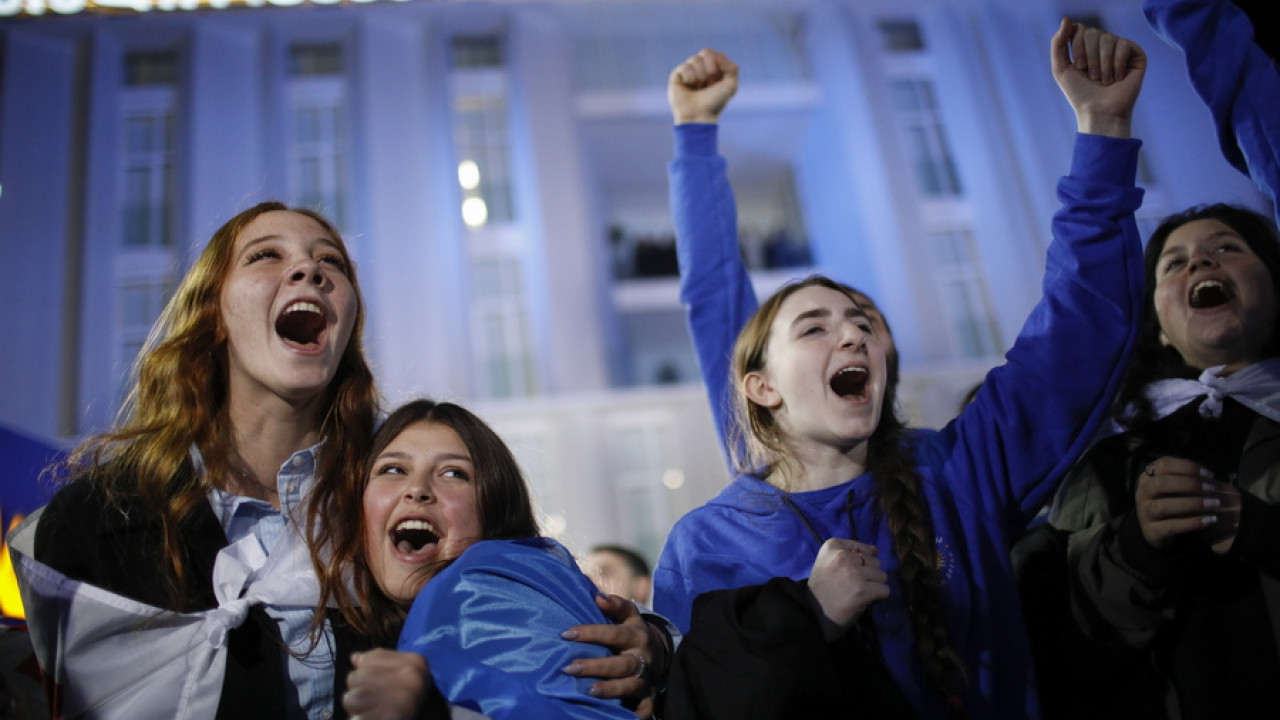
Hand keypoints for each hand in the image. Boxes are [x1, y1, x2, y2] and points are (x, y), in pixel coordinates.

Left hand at [342, 649, 431, 719]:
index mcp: (416, 662)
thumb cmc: (410, 702)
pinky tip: (370, 718)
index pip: (366, 659)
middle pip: (356, 677)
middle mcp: (412, 678)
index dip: (367, 674)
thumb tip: (355, 658)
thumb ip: (379, 664)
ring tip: (374, 712)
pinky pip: (358, 719)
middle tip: (378, 703)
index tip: (382, 686)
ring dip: (357, 709)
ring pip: (352, 698)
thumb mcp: (402, 677)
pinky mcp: (394, 718)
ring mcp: (404, 700)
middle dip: (360, 691)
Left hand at [561, 594, 660, 717]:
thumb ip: (615, 605)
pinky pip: (644, 708)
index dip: (591, 633)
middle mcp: (643, 658)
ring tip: (589, 691)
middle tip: (570, 668)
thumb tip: (597, 596)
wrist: (658, 656)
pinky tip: (621, 717)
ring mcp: (646, 679)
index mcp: (637, 635)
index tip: (566, 634)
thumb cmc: (632, 633)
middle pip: (621, 663)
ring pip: (629, 685)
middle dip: (596, 666)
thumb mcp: (629, 616)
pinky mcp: (648, 697)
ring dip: (610, 688)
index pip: (613, 633)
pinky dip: (636, 714)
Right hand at [668, 48, 738, 124]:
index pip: (717, 54)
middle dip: (710, 69)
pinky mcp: (677, 75)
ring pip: (695, 59)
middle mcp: (701, 68)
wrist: (698, 116)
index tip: (717, 82)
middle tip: (708, 84)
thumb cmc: (715, 102)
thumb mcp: (730, 86)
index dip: (719, 67)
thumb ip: (732, 67)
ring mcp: (689, 70)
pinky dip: (689, 78)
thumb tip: (717, 55)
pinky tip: (688, 86)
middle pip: (706, 52)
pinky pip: (684, 66)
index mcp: (714, 69)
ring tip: (698, 87)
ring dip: (699, 76)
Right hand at [805, 538, 889, 641]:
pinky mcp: (863, 590)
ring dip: (874, 586)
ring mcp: (854, 573)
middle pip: (874, 562)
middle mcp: (843, 556)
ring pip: (882, 575)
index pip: (861, 548)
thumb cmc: (822, 590)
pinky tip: (865, 601)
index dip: (859, 563)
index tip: (847, 574)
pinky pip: (884, 590)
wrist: (812, 616)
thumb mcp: (829, 563)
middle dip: (869, 574)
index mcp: (832, 546)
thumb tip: (875, 550)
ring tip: (859, 594)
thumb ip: (850, 554)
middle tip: (854, 586)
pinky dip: (878, 597)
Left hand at [1050, 18, 1146, 136]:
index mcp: (1086, 46)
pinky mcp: (1136, 54)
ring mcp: (1120, 48)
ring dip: (1102, 64)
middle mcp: (1103, 45)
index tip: (1078, 68)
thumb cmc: (1080, 94)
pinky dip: (1117, 64)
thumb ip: (1058, 43)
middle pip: (1093, 32)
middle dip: (1089, 57)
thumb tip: (1066, 19)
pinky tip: (1118, 78)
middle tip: (1091, 77)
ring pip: (1108, 39)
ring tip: (1104, 81)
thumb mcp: (1060, 69)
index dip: (1078, 47)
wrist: (1100, 112)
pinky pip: (1124, 45)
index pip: (1079, 29)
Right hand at [1135, 457, 1237, 550]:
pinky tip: (1209, 520)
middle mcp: (1142, 493)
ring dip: (1191, 503)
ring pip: (1162, 506)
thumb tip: (1211, 477)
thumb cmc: (1172, 502)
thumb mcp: (1175, 487)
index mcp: (1148, 477)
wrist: (1157, 531)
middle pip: (1160, 483)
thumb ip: (1188, 478)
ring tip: (1213, 504)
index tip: (1209, 474)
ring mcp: (1144, 513)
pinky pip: (1170, 526)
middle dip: (1189, 484)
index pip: (1163, 465)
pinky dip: (1191, 523)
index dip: (1187, 467)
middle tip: (1211, 489)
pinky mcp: (1151, 531)